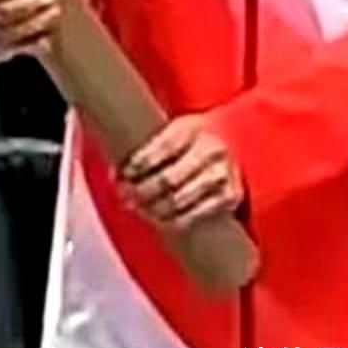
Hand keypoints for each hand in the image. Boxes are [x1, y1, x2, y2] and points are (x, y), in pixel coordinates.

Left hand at [119, 114, 243, 234]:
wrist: (232, 143)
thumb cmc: (192, 139)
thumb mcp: (174, 128)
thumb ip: (149, 144)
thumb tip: (115, 170)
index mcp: (193, 127)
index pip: (160, 147)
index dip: (138, 164)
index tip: (123, 174)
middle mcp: (211, 149)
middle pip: (168, 178)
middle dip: (142, 191)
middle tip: (126, 196)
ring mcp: (223, 174)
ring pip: (180, 200)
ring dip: (154, 209)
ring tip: (138, 208)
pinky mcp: (230, 197)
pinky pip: (196, 215)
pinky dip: (174, 221)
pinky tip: (160, 219)